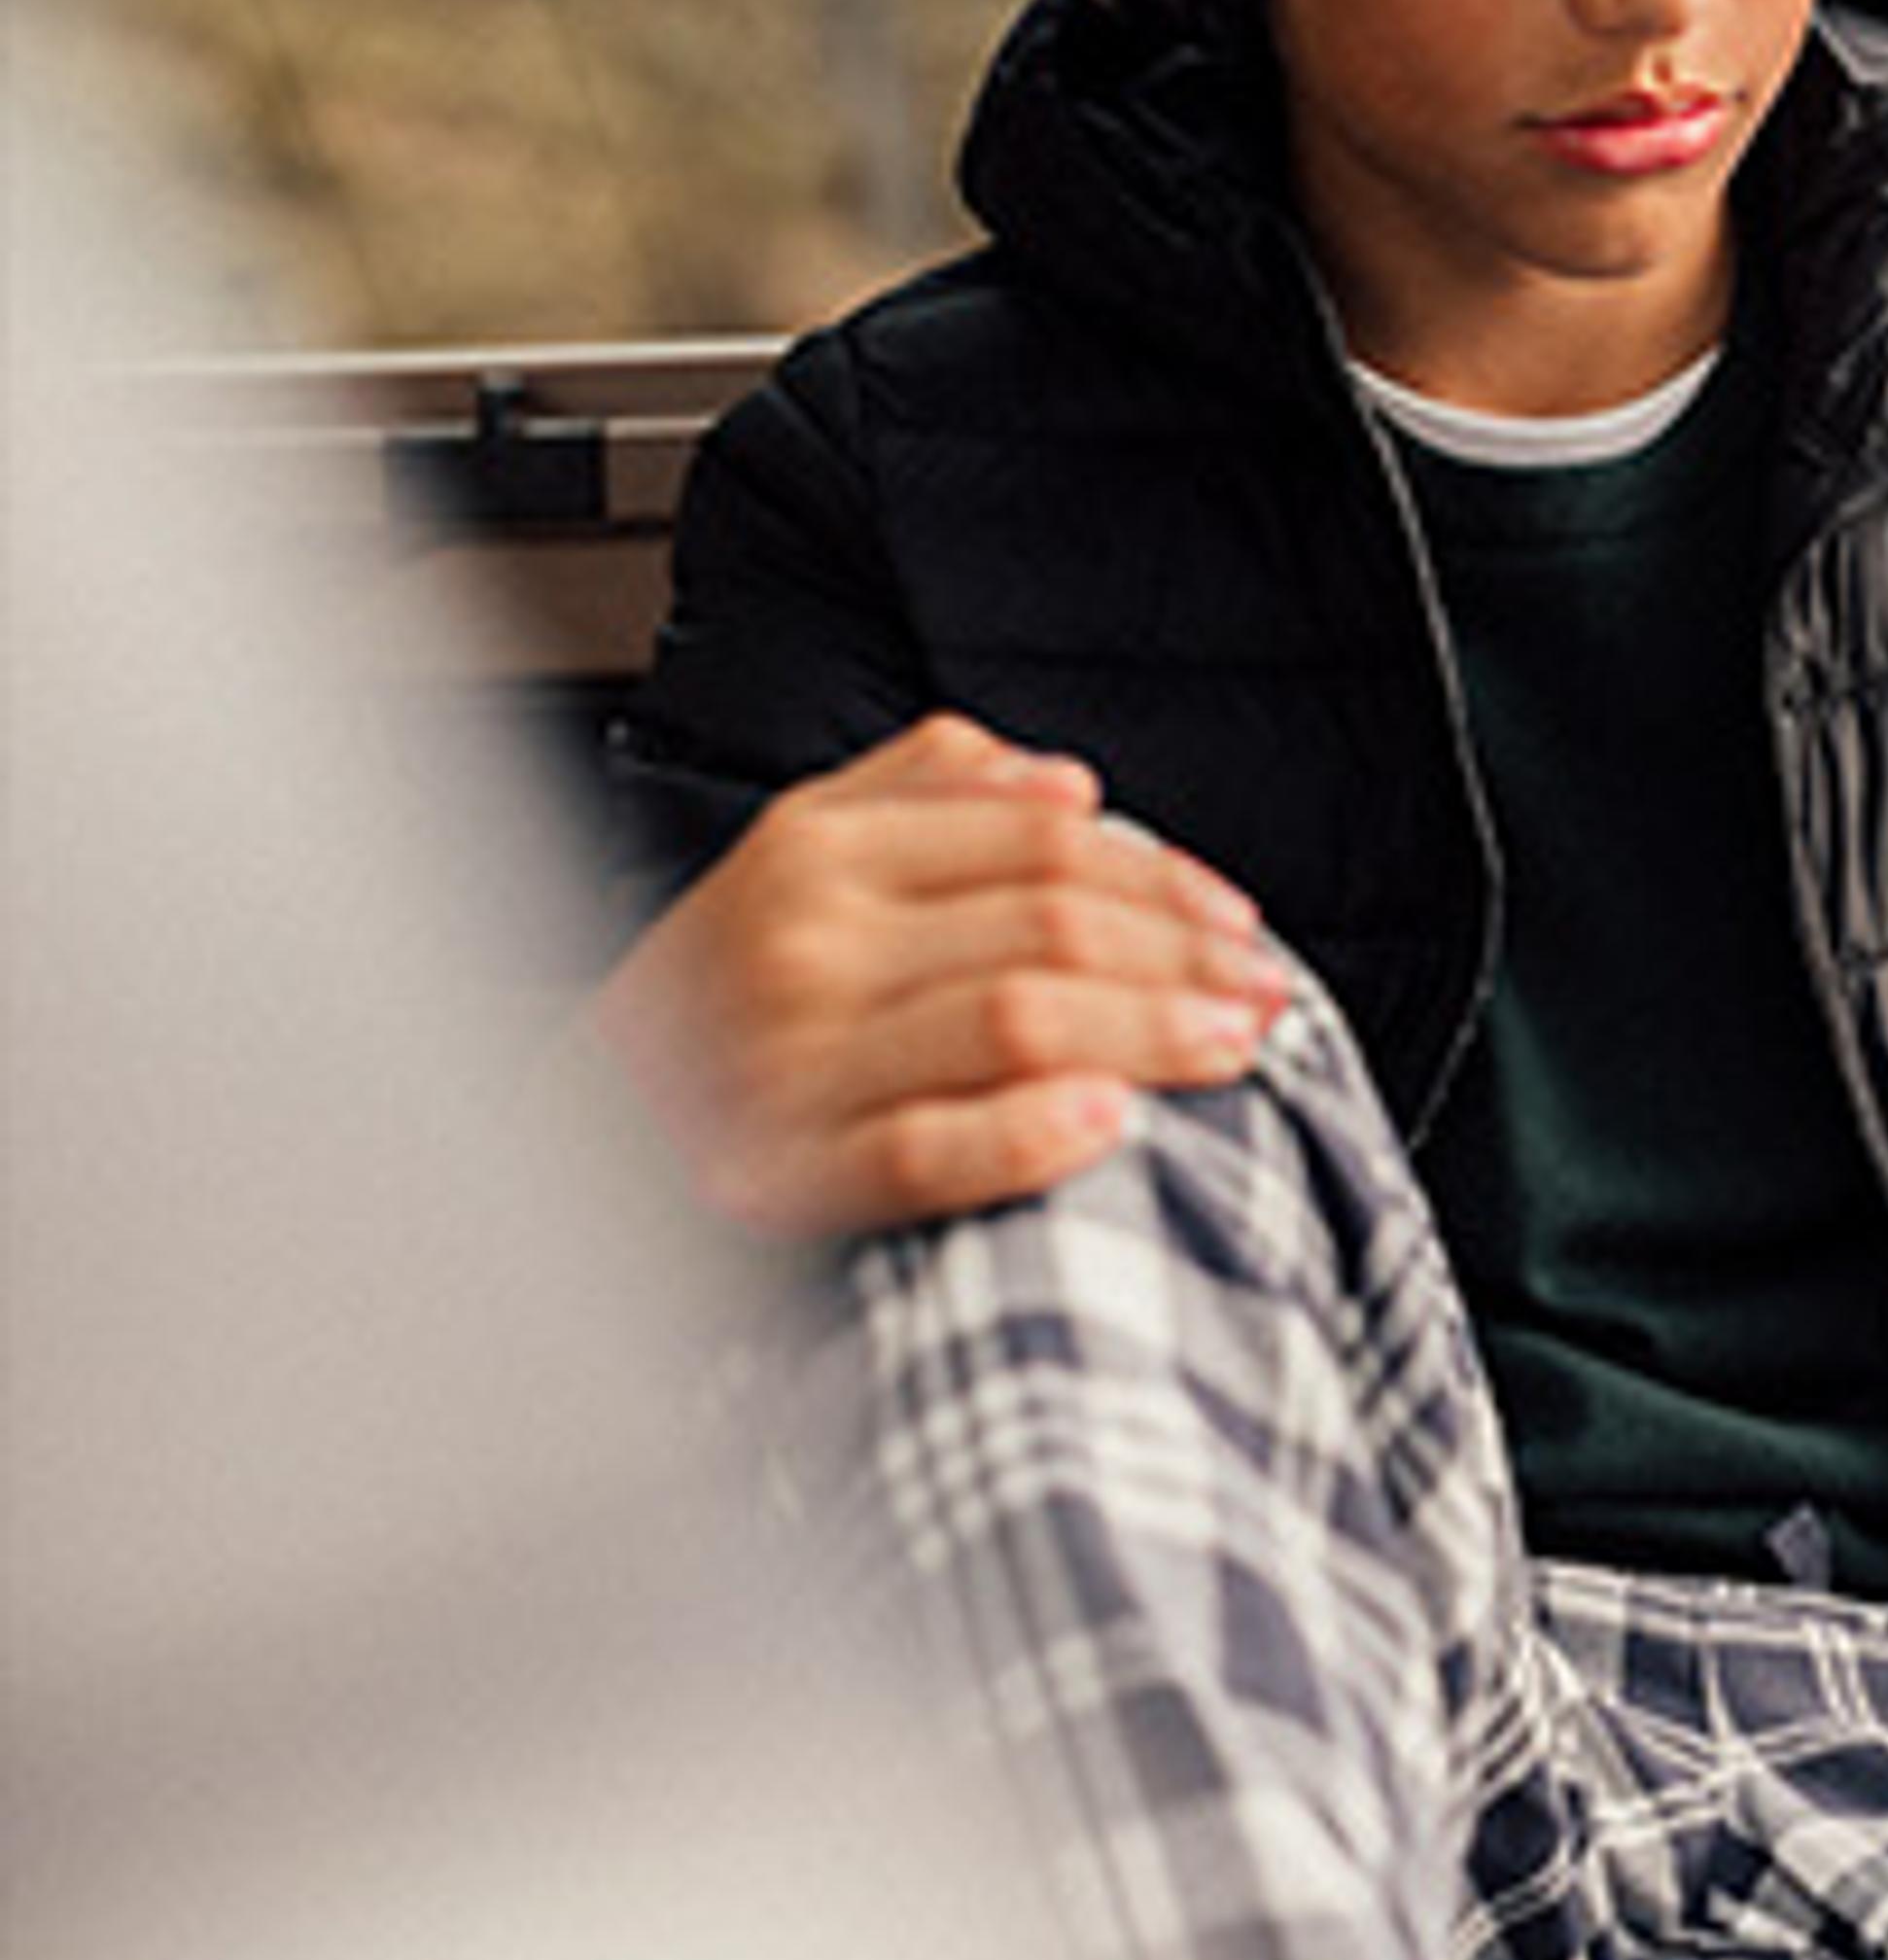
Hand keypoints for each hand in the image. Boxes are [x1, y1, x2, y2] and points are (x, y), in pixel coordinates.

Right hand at [588, 714, 1290, 1238]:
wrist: (550, 1133)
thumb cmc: (709, 998)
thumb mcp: (791, 860)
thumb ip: (916, 795)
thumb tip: (1057, 781)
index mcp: (815, 846)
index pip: (1040, 841)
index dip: (1163, 876)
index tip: (1239, 921)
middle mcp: (802, 938)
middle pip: (1047, 924)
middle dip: (1182, 958)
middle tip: (1265, 992)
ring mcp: (787, 1060)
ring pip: (1012, 1022)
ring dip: (1151, 1032)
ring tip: (1236, 1047)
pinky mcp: (772, 1179)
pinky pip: (920, 1151)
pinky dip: (1025, 1135)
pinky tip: (1109, 1124)